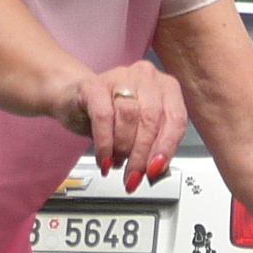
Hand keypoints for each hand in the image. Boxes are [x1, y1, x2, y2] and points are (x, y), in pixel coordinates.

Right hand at [53, 60, 186, 191]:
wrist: (76, 100)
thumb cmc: (114, 116)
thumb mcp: (141, 132)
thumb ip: (153, 149)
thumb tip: (155, 172)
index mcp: (167, 88)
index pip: (176, 119)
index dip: (166, 148)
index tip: (155, 170)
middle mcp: (147, 77)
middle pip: (151, 120)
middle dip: (141, 155)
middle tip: (133, 175)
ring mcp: (121, 77)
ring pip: (128, 117)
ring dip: (123, 149)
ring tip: (117, 162)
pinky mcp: (95, 85)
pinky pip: (103, 117)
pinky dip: (104, 144)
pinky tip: (103, 158)